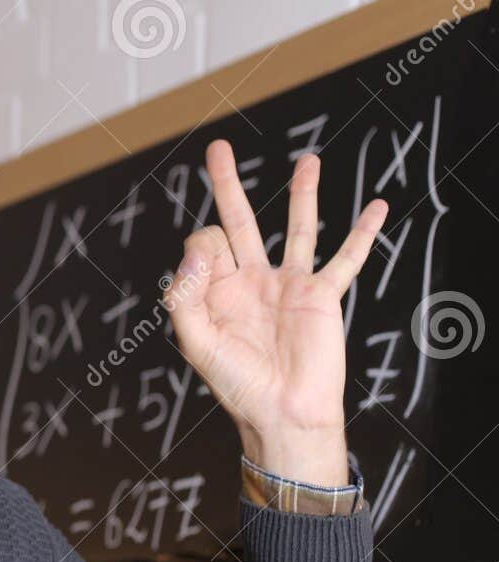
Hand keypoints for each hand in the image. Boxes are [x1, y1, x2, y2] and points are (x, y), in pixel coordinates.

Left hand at [166, 139, 387, 486]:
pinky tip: (376, 208)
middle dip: (228, 185)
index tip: (208, 268)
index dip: (203, 246)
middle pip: (239, 222)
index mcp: (216, 292)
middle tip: (217, 148)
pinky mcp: (322, 296)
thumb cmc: (237, 384)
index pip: (204, 245)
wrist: (282, 412)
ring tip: (308, 160)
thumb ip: (184, 296)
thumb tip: (197, 246)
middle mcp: (251, 282)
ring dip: (301, 194)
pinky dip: (361, 234)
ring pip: (295, 229)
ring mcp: (288, 286)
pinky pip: (345, 259)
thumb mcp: (196, 343)